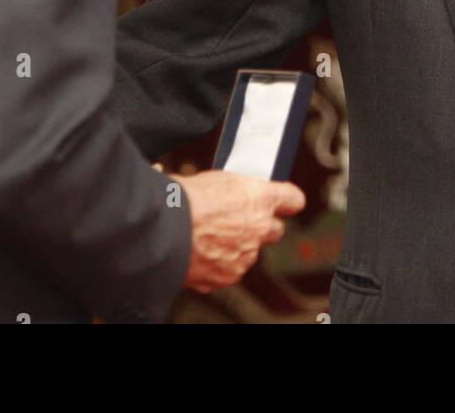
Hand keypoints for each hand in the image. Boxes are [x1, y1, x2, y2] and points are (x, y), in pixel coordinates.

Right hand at [174, 170, 305, 292]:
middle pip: (275, 229)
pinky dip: (218, 265)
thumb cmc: (181, 198)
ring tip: (208, 236)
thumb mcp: (209, 179)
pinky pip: (230, 270)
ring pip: (250, 252)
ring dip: (236, 247)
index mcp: (260, 197)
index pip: (293, 199)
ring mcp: (246, 255)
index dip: (287, 200)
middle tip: (238, 220)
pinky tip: (200, 253)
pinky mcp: (230, 275)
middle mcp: (260, 227)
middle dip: (261, 226)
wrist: (161, 232)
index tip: (284, 202)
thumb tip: (219, 186)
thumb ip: (227, 188)